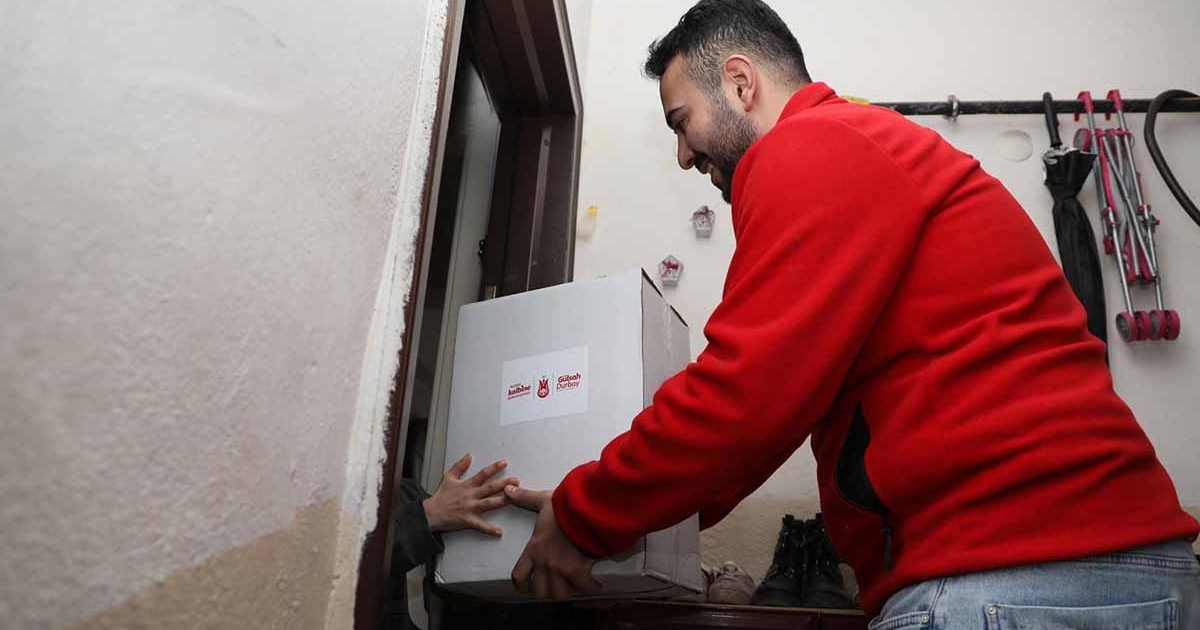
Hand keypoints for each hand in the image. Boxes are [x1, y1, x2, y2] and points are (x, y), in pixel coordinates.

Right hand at [423, 453, 518, 535]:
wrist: (430, 513)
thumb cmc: (440, 497)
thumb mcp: (448, 477)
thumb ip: (460, 466)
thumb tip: (468, 456)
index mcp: (467, 485)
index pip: (483, 474)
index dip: (494, 468)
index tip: (504, 463)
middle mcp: (470, 496)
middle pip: (490, 488)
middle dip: (504, 484)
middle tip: (516, 481)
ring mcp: (470, 508)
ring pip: (489, 503)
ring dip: (502, 501)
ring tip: (514, 499)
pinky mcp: (468, 520)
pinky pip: (480, 526)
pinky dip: (489, 529)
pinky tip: (499, 531)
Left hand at [507, 485, 602, 599]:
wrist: (583, 508)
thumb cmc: (564, 505)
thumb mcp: (542, 501)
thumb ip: (525, 498)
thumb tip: (508, 491)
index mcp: (533, 549)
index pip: (519, 576)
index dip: (523, 586)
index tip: (529, 587)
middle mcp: (544, 562)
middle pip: (540, 591)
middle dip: (548, 591)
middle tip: (557, 585)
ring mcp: (560, 568)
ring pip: (559, 594)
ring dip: (568, 592)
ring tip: (575, 586)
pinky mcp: (578, 569)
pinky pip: (583, 587)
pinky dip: (591, 587)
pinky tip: (597, 584)